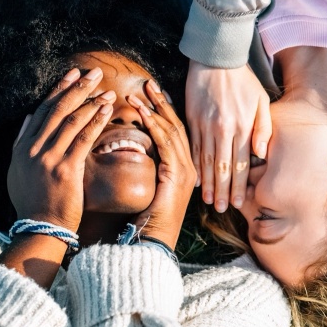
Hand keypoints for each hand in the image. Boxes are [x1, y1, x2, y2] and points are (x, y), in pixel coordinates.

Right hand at [7, 67, 114, 230]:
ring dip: (91, 102)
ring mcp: (49, 158)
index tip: (73, 74)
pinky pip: (83, 138)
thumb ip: (22, 142)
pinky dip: (96, 121)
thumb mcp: (17, 171)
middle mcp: (33, 149)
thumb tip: (29, 117)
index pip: (43, 110)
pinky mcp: (66, 169)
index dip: (59, 90)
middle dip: (77, 88)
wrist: (41, 227)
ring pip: (72, 120)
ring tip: (107, 91)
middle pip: (58, 109)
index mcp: (23, 147)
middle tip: (94, 73)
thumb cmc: (33, 202)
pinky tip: (107, 110)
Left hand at [126, 81, 195, 249]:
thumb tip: (135, 152)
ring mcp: (186, 170)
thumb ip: (150, 169)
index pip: (177, 133)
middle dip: (162, 103)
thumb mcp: (149, 189)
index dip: (166, 111)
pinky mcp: (177, 174)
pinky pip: (165, 143)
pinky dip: (152, 125)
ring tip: (141, 92)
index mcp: (185, 170)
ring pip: (172, 131)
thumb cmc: (146, 221)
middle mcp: (190, 167)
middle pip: (177, 126)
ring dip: (155, 109)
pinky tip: (141, 112)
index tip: (154, 94)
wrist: (152, 242)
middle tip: (149, 84)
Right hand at [185, 61, 270, 212]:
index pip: (240, 164)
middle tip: (221, 209)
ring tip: (207, 200)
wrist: (216, 58)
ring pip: (206, 161)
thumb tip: (261, 154)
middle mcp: (222, 129)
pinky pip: (192, 147)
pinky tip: (195, 179)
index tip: (238, 202)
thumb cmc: (243, 80)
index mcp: (241, 127)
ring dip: (207, 183)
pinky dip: (194, 165)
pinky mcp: (192, 119)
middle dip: (222, 191)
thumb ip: (263, 128)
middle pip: (222, 167)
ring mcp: (205, 125)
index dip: (239, 185)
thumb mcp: (261, 101)